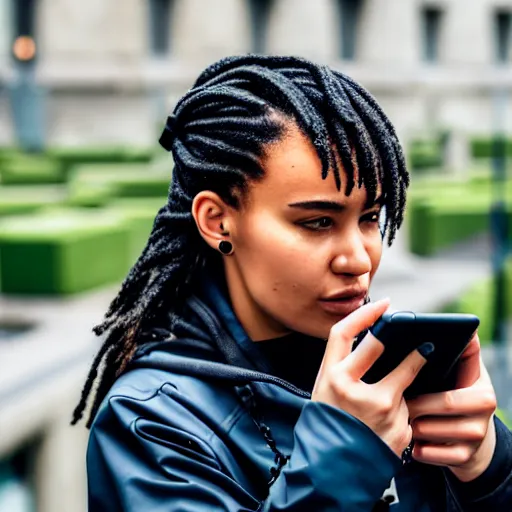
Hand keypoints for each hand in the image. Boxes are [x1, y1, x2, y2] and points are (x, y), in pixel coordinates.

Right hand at [312, 299, 430, 457]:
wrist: (332, 469)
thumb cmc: (328, 423)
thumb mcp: (325, 390)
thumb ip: (344, 365)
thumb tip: (376, 338)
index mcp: (332, 377)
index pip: (344, 332)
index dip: (365, 313)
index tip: (385, 305)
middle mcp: (355, 390)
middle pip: (381, 348)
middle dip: (401, 342)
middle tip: (420, 342)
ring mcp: (381, 410)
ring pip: (403, 381)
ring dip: (400, 387)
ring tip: (387, 399)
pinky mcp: (399, 429)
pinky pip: (408, 409)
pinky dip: (402, 411)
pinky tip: (387, 423)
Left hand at [407, 333, 497, 481]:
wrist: (474, 438)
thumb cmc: (456, 395)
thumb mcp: (460, 373)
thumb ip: (460, 353)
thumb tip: (465, 329)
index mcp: (481, 387)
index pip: (456, 375)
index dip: (431, 373)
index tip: (408, 372)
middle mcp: (484, 411)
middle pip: (444, 403)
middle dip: (415, 402)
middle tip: (392, 396)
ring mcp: (476, 437)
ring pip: (431, 430)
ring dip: (410, 425)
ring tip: (395, 416)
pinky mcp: (465, 457)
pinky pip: (431, 453)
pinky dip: (416, 448)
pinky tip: (407, 441)